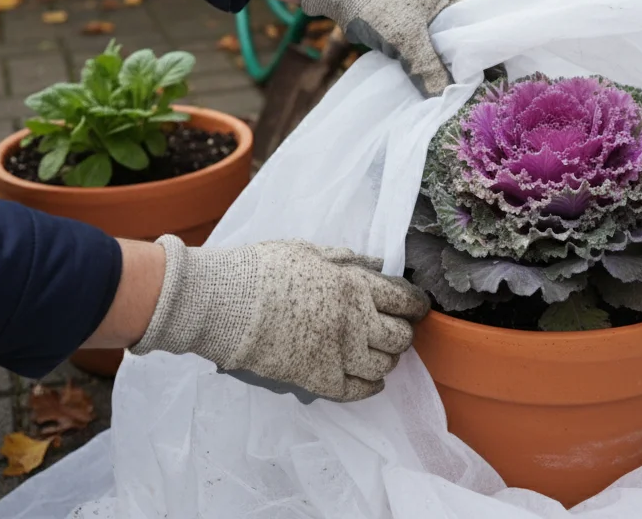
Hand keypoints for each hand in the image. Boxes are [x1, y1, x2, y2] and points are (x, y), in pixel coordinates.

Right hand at [130, 235, 429, 401]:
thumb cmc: (263, 269)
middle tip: (392, 331)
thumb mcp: (309, 251)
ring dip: (386, 360)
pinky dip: (370, 387)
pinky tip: (369, 380)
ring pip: (384, 365)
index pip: (405, 300)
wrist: (226, 302)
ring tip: (377, 354)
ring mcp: (339, 353)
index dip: (415, 306)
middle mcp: (355, 321)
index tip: (415, 309)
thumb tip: (377, 263)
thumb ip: (347, 260)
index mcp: (355, 285)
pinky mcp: (319, 379)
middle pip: (400, 337)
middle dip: (401, 334)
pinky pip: (358, 390)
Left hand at [301, 0, 475, 95]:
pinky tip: (432, 90)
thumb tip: (446, 101)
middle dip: (465, 71)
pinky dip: (430, 70)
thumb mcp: (405, 37)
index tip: (489, 89)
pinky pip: (431, 55)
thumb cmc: (376, 1)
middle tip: (470, 100)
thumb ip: (428, 68)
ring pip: (448, 54)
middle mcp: (453, 6)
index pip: (486, 33)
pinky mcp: (417, 31)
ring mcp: (434, 19)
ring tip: (453, 100)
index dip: (488, 61)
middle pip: (468, 46)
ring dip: (445, 73)